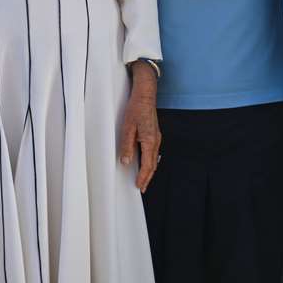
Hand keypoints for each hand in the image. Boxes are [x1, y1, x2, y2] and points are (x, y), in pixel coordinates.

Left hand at [118, 63, 160, 192]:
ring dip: (149, 171)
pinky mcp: (155, 134)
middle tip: (141, 188)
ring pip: (154, 159)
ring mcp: (157, 137)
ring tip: (143, 179)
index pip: (147, 165)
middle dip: (147, 178)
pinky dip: (150, 161)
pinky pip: (153, 152)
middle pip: (153, 164)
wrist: (146, 94)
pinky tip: (145, 163)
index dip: (143, 177)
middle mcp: (156, 141)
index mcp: (150, 141)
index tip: (139, 186)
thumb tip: (125, 162)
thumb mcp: (127, 127)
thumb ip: (127, 146)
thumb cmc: (136, 108)